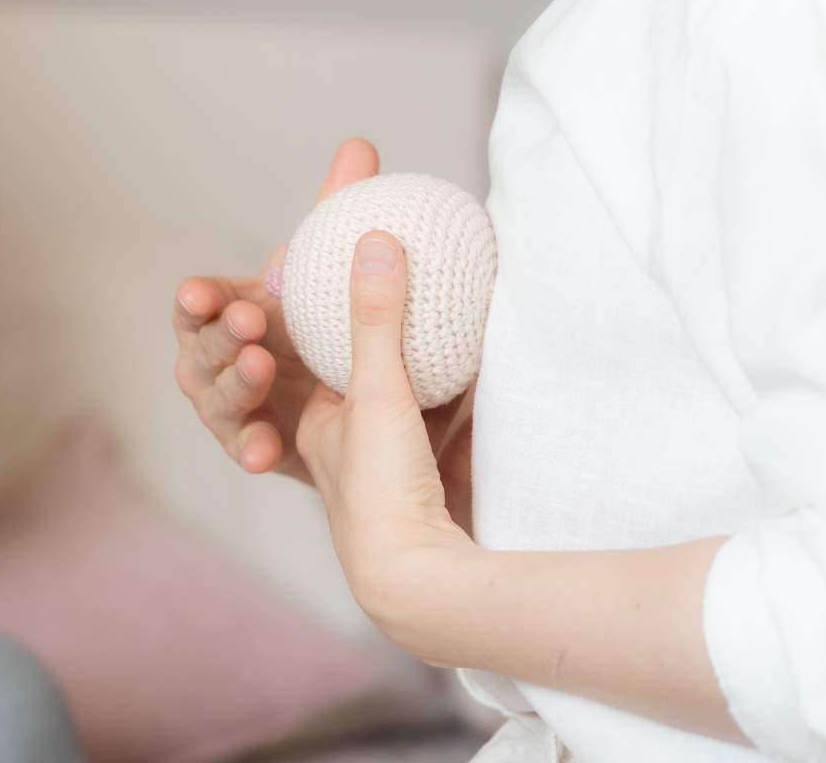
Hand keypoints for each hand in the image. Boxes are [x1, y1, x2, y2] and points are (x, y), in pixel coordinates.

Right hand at [173, 139, 379, 479]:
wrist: (352, 398)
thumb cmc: (321, 317)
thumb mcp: (329, 267)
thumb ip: (339, 210)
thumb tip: (358, 145)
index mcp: (229, 309)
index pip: (198, 301)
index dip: (196, 298)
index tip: (199, 293)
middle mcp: (217, 357)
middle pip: (201, 347)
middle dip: (218, 335)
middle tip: (248, 324)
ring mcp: (231, 405)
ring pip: (216, 397)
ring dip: (235, 382)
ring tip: (262, 368)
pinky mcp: (254, 444)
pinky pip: (245, 448)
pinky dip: (250, 445)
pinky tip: (264, 450)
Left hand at [296, 230, 476, 650]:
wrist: (420, 585)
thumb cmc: (379, 492)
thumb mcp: (374, 390)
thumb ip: (377, 318)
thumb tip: (375, 239)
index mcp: (320, 427)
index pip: (326, 356)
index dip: (347, 314)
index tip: (378, 269)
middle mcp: (354, 452)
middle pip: (380, 383)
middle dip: (403, 343)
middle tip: (434, 290)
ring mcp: (400, 476)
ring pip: (423, 412)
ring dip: (444, 376)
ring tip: (473, 322)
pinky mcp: (444, 493)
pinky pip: (461, 440)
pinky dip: (479, 410)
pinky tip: (504, 377)